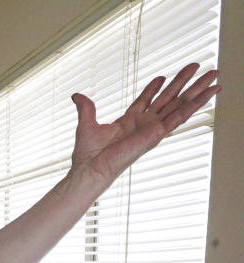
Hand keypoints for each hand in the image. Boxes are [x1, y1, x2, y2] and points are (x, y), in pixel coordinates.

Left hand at [69, 63, 220, 184]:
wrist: (91, 168)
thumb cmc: (88, 153)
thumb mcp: (86, 123)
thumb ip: (86, 108)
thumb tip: (76, 96)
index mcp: (129, 122)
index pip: (146, 101)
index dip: (153, 88)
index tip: (161, 77)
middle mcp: (144, 124)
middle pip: (169, 98)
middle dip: (183, 82)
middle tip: (197, 66)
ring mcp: (153, 128)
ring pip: (180, 104)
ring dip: (198, 89)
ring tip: (214, 74)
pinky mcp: (158, 133)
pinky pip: (180, 115)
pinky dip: (196, 104)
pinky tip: (209, 93)